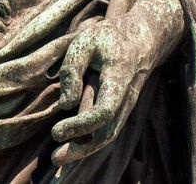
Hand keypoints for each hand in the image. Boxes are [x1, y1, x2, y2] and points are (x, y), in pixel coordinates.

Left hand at [50, 11, 163, 164]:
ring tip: (58, 157)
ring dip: (85, 149)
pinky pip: (108, 128)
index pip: (105, 111)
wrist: (140, 38)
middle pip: (108, 132)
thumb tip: (66, 104)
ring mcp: (126, 105)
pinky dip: (91, 140)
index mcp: (118, 78)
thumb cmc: (108, 37)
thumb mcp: (84, 42)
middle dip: (82, 149)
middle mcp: (126, 98)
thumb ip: (72, 71)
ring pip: (109, 134)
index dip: (80, 125)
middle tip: (55, 158)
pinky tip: (72, 145)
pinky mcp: (121, 107)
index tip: (55, 131)